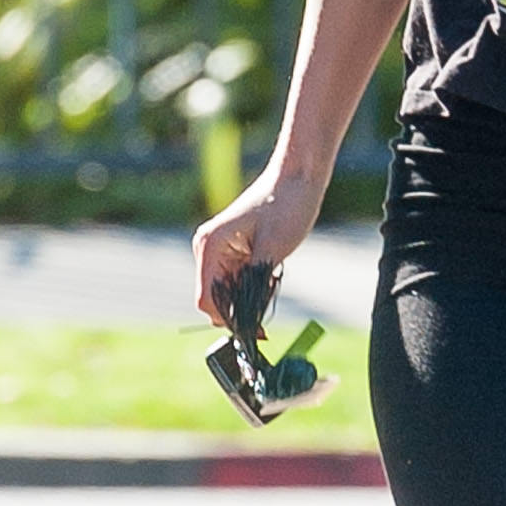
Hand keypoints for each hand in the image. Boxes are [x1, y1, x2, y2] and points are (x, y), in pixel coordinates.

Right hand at [192, 165, 326, 325]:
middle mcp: (208, 248)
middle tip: (272, 298)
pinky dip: (255, 285)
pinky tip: (273, 271)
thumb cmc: (286, 205)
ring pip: (229, 292)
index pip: (207, 299)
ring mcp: (220, 250)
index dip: (230, 319)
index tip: (257, 329)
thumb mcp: (272, 250)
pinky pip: (238, 280)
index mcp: (210, 245)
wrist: (298, 176)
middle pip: (216, 299)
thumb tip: (245, 319)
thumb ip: (253, 285)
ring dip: (250, 296)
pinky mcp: (234, 251)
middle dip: (242, 308)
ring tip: (275, 276)